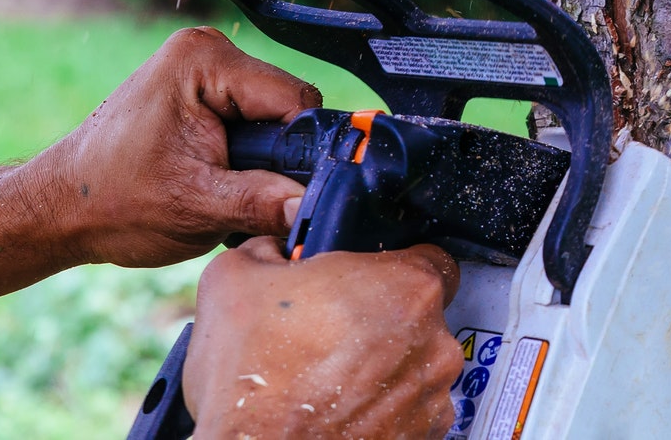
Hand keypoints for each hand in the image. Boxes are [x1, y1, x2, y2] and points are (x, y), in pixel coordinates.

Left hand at [37, 25, 321, 267]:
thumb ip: (262, 202)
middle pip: (287, 106)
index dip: (296, 151)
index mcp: (205, 60)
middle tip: (235, 191)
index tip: (278, 188)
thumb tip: (311, 207)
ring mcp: (203, 66)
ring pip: (274, 115)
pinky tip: (215, 173)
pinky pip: (253, 116)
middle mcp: (207, 50)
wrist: (60, 209)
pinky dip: (245, 151)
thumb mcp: (196, 208)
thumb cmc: (109, 202)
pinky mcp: (202, 86)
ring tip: (220, 185)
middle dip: (274, 155)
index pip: (295, 100)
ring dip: (259, 157)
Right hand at [184, 237, 462, 439]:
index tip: (359, 285)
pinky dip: (383, 410)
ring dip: (383, 368)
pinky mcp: (424, 435)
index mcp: (408, 286)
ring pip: (415, 365)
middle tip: (332, 334)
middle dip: (381, 321)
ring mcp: (433, 393)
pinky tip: (342, 410)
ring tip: (329, 379)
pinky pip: (410, 410)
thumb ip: (266, 250)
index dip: (389, 270)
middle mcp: (436, 339)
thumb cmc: (252, 381)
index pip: (426, 259)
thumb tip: (272, 251)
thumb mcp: (233, 281)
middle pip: (419, 315)